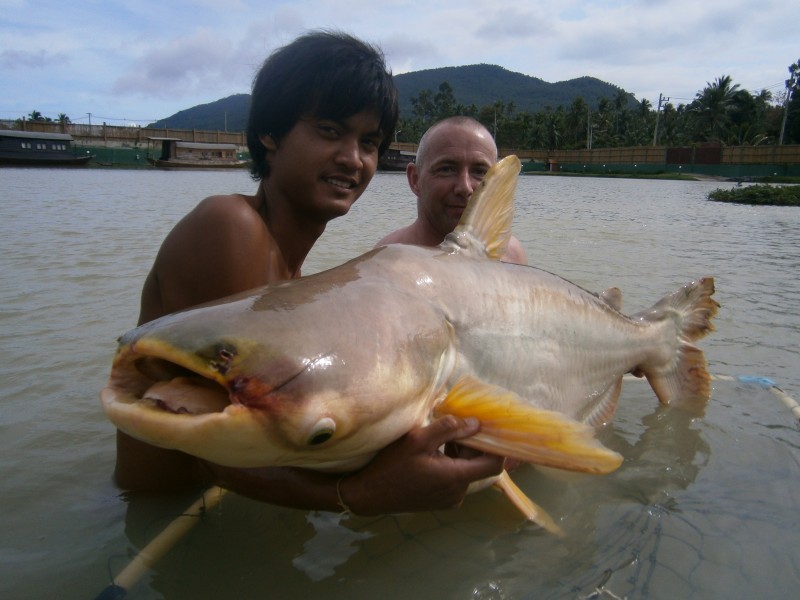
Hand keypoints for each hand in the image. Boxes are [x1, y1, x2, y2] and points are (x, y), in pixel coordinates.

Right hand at [339, 416, 504, 515]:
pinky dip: (452, 464)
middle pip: (479, 466)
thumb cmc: (391, 466)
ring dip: (459, 453)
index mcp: (455, 478)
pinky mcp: (442, 501)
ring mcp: (450, 500)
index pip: (493, 465)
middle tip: (455, 427)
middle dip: (471, 445)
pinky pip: (456, 479)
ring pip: (467, 471)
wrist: (370, 495)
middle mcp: (458, 493)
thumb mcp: (417, 440)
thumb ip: (448, 428)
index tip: (490, 429)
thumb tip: (475, 423)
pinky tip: (434, 453)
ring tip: (440, 439)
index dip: (497, 447)